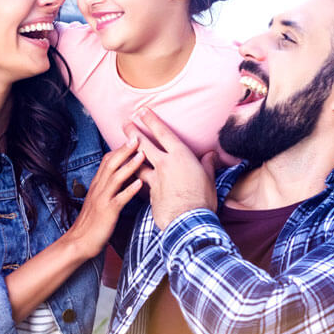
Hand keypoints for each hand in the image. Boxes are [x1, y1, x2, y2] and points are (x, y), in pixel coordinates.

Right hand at [65, 137, 145, 257]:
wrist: (79, 241)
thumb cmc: (92, 223)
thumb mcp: (98, 201)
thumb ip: (108, 189)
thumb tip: (123, 178)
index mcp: (97, 185)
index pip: (107, 161)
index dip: (119, 149)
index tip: (132, 138)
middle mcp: (98, 189)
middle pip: (111, 164)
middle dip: (124, 150)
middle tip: (137, 137)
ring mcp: (102, 199)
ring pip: (116, 178)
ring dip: (129, 165)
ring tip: (142, 154)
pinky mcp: (107, 212)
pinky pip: (120, 199)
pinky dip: (130, 190)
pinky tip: (140, 183)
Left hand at [125, 109, 216, 229]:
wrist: (189, 222)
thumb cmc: (203, 200)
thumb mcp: (209, 179)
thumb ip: (207, 164)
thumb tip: (211, 155)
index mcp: (181, 156)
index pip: (163, 133)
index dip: (151, 120)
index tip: (142, 111)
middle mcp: (165, 163)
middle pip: (143, 144)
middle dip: (132, 132)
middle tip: (124, 124)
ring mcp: (155, 178)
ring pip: (137, 162)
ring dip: (129, 155)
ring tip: (122, 149)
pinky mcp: (150, 193)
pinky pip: (141, 182)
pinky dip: (137, 178)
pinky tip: (132, 177)